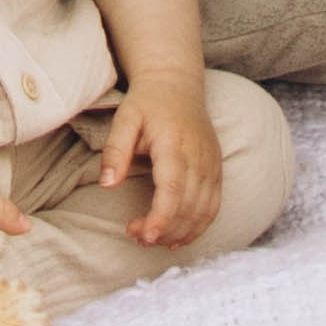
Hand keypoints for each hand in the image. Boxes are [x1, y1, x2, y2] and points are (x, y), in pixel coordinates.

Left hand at [98, 73, 221, 246]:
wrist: (177, 85)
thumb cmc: (147, 103)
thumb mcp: (124, 119)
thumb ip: (115, 151)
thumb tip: (108, 185)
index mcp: (174, 144)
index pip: (173, 189)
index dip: (161, 217)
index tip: (144, 235)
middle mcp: (199, 157)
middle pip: (188, 206)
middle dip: (164, 230)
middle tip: (137, 237)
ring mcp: (212, 165)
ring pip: (204, 211)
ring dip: (181, 233)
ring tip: (153, 240)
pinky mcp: (217, 171)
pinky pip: (214, 207)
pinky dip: (198, 227)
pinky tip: (177, 237)